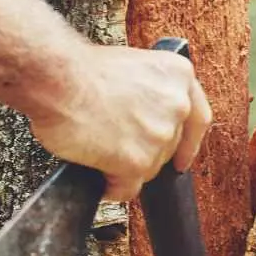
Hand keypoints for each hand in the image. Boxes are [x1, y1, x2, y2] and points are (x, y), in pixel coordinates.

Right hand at [29, 43, 211, 201]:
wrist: (57, 78)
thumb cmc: (79, 70)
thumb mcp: (131, 67)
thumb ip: (149, 92)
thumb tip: (143, 118)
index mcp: (178, 75)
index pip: (198, 118)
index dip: (189, 143)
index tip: (182, 160)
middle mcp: (177, 105)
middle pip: (168, 147)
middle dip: (143, 151)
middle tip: (115, 144)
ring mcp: (160, 136)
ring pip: (147, 169)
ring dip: (123, 166)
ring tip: (97, 149)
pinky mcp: (139, 162)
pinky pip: (127, 188)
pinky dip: (111, 186)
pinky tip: (96, 172)